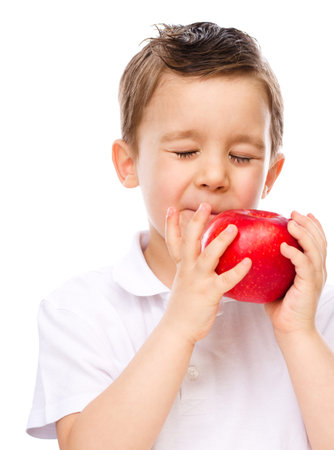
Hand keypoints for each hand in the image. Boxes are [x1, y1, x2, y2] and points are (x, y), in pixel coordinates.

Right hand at [163, 203, 251, 343]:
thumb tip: (204, 260)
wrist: (178, 329)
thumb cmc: (184, 306)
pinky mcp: (209, 293)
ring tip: (233, 228)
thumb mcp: (184, 283)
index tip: (171, 208)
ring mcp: (198, 280)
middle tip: (205, 205)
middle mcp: (187, 269)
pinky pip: (226, 280)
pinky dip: (238, 271)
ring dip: (221, 241)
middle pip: (189, 240)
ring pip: (208, 255)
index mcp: (181, 266)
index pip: (173, 241)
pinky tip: (249, 262)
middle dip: (196, 222)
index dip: (171, 224)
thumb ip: (192, 269)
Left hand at [265, 211, 326, 337]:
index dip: (312, 226)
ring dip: (303, 234)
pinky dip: (295, 253)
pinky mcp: (309, 286)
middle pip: (319, 241)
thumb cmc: (280, 307)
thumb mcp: (278, 281)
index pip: (317, 242)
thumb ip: (274, 266)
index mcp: (313, 268)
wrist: (290, 330)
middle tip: (294, 213)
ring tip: (291, 223)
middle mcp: (318, 270)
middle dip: (308, 224)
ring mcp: (316, 278)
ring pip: (314, 250)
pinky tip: (283, 246)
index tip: (301, 213)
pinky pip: (304, 265)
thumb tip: (254, 251)